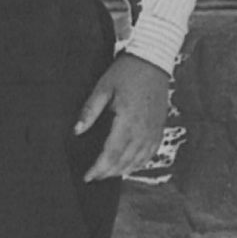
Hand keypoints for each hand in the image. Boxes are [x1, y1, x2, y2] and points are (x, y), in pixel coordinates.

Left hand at [78, 55, 170, 181]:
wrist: (153, 60)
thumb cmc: (127, 72)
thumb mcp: (103, 87)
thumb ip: (89, 111)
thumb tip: (77, 131)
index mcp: (127, 121)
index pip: (111, 154)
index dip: (98, 168)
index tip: (87, 176)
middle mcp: (143, 130)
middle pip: (124, 161)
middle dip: (107, 173)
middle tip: (94, 177)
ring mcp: (154, 130)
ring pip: (138, 160)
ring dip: (122, 170)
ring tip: (108, 174)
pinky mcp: (159, 128)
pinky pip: (150, 153)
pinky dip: (139, 163)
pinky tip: (130, 165)